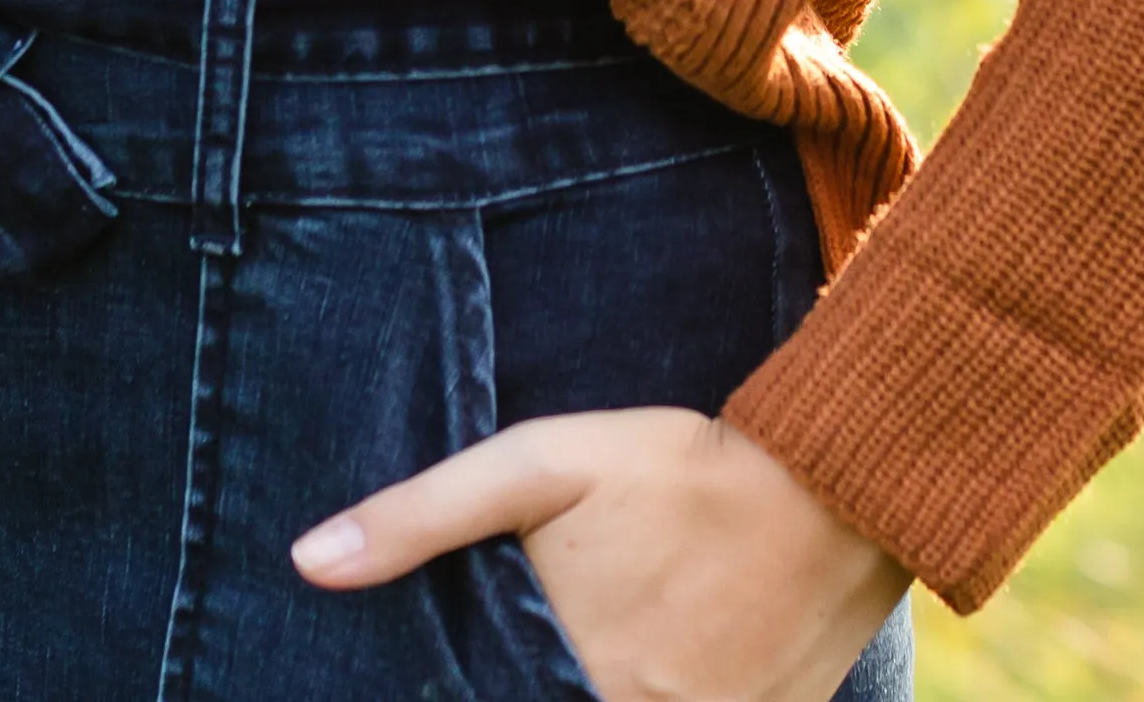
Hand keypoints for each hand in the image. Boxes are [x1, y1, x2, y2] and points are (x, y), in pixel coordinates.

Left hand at [290, 406, 909, 701]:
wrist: (833, 489)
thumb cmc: (680, 469)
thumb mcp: (546, 465)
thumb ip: (427, 514)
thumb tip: (310, 561)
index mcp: (568, 679)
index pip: (485, 701)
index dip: (471, 683)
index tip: (476, 663)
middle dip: (538, 677)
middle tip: (565, 633)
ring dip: (600, 682)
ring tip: (623, 632)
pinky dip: (667, 691)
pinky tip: (669, 655)